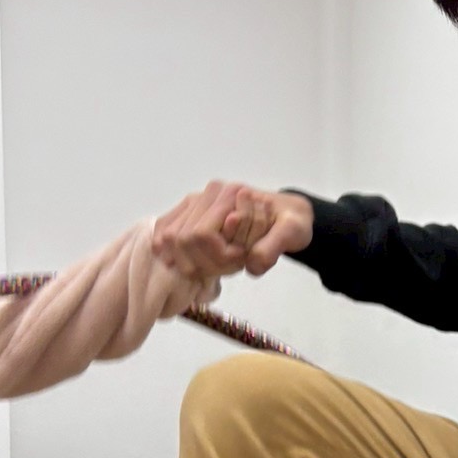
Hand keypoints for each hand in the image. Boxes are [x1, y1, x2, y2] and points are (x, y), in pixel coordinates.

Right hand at [153, 181, 312, 279]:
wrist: (286, 214)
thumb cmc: (290, 222)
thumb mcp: (293, 233)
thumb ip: (272, 248)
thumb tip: (250, 262)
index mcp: (230, 193)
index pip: (202, 235)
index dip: (218, 256)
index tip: (241, 259)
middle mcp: (207, 193)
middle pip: (182, 239)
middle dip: (204, 261)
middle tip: (230, 265)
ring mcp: (195, 202)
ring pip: (170, 237)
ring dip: (190, 260)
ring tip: (217, 263)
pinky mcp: (188, 212)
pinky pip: (164, 230)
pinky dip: (169, 249)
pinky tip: (180, 261)